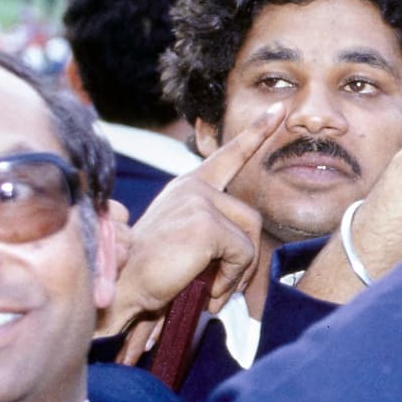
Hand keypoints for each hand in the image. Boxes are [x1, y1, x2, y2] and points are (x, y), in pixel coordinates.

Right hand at [102, 106, 279, 359]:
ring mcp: (199, 200)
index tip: (277, 111)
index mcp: (189, 186)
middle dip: (243, 258)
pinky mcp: (206, 222)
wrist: (123, 291)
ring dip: (237, 272)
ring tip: (209, 287)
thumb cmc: (155, 273)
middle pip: (250, 218)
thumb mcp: (187, 242)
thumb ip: (214, 229)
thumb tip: (250, 245)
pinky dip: (230, 278)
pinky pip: (243, 254)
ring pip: (249, 238)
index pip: (229, 155)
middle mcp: (193, 185)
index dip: (256, 133)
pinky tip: (206, 287)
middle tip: (219, 284)